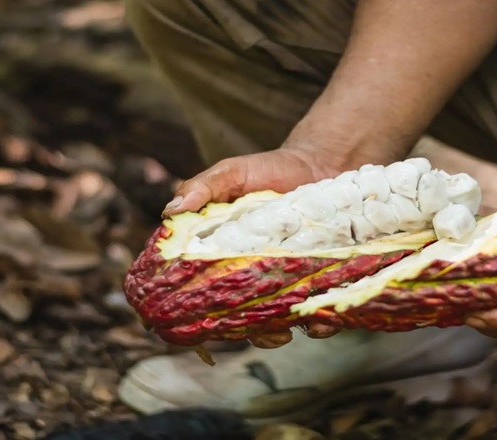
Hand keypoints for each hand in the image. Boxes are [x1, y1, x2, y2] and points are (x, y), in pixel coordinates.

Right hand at [162, 146, 347, 346]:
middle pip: (237, 316)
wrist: (319, 163)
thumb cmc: (269, 170)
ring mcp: (283, 280)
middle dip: (244, 331)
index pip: (200, 290)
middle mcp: (248, 276)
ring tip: (287, 331)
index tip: (194, 321)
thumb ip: (204, 187)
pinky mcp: (316, 279)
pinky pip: (317, 309)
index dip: (195, 310)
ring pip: (276, 320)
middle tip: (255, 332)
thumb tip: (172, 210)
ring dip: (279, 333)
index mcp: (220, 256)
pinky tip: (324, 319)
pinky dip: (321, 320)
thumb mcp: (232, 172)